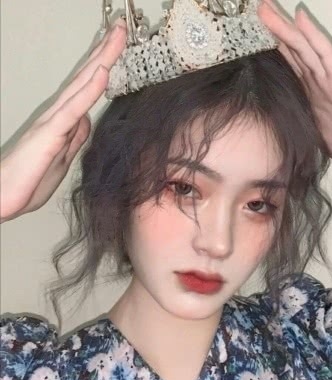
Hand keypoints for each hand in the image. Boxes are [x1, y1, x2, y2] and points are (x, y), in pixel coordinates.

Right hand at [0, 20, 126, 222]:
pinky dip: (89, 91)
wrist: (3, 199)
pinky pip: (73, 109)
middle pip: (86, 78)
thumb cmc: (30, 180)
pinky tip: (102, 73)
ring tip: (115, 36)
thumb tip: (86, 120)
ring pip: (82, 85)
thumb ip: (75, 137)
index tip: (117, 48)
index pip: (87, 88)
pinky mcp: (49, 134)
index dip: (103, 66)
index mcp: (65, 121)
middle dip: (105, 52)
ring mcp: (53, 121)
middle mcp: (59, 114)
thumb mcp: (63, 158)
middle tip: (120, 27)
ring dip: (100, 60)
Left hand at [258, 1, 331, 179]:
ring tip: (266, 8)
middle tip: (259, 9)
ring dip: (284, 27)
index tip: (254, 35)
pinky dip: (312, 35)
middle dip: (275, 30)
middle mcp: (317, 81)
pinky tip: (300, 17)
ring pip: (303, 47)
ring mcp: (329, 77)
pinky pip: (324, 53)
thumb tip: (282, 130)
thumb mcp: (314, 133)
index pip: (289, 65)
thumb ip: (300, 124)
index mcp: (310, 93)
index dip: (273, 48)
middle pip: (293, 50)